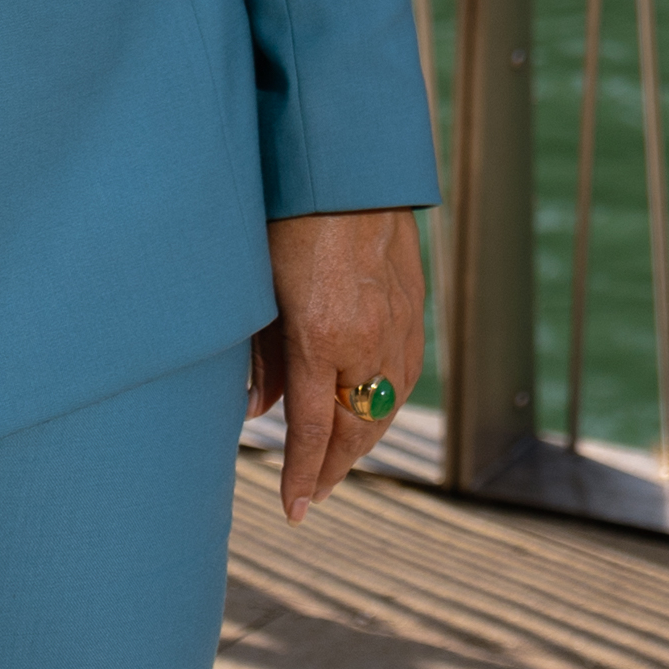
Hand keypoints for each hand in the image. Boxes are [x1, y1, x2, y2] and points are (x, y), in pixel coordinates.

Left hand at [248, 208, 426, 521]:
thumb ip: (259, 351)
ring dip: (363, 438)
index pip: (313, 430)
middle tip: (314, 492)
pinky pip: (404, 371)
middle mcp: (367, 340)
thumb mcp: (257, 282)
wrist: (344, 158)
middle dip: (335, 467)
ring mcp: (396, 323)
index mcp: (321, 337)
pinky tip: (370, 406)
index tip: (295, 510)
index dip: (303, 474)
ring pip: (387, 404)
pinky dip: (386, 399)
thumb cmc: (284, 212)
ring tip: (337, 459)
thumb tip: (256, 408)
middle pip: (357, 428)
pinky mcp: (412, 304)